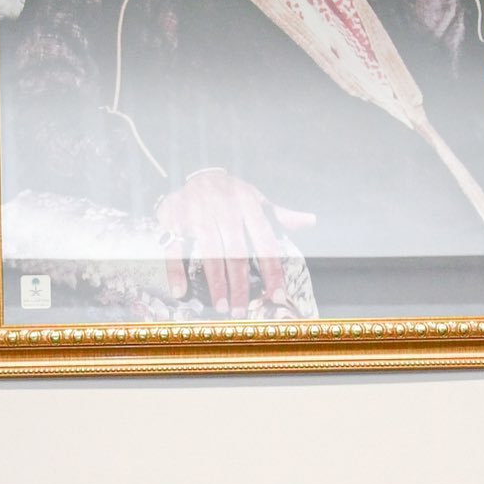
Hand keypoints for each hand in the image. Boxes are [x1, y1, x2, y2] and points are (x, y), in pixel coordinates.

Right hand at [157, 167, 317, 318]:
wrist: (196, 172)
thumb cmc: (231, 193)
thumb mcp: (256, 198)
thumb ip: (280, 215)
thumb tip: (310, 221)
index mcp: (249, 206)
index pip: (265, 242)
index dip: (272, 271)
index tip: (276, 296)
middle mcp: (225, 209)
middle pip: (236, 253)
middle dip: (240, 285)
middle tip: (241, 310)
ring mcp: (198, 213)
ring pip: (209, 252)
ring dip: (215, 283)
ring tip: (221, 307)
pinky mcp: (174, 218)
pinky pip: (174, 248)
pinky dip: (176, 271)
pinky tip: (180, 293)